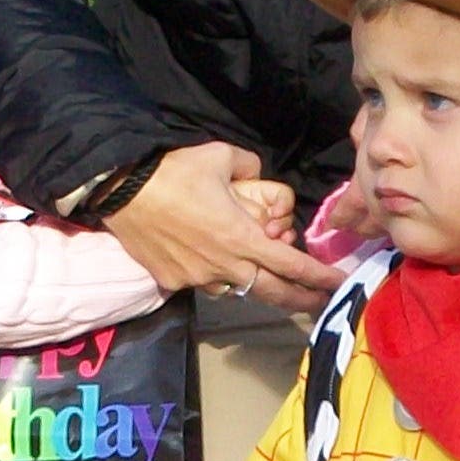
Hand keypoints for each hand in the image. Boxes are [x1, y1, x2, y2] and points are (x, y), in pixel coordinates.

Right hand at [106, 141, 340, 306]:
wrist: (122, 189)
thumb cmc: (174, 171)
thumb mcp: (221, 157)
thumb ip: (249, 167)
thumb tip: (255, 173)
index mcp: (242, 237)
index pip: (291, 265)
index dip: (318, 277)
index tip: (337, 284)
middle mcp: (225, 265)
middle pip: (272, 292)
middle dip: (300, 300)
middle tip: (318, 304)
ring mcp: (198, 278)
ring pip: (235, 288)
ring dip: (252, 283)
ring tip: (264, 279)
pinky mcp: (173, 281)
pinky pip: (203, 282)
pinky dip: (215, 275)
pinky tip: (211, 262)